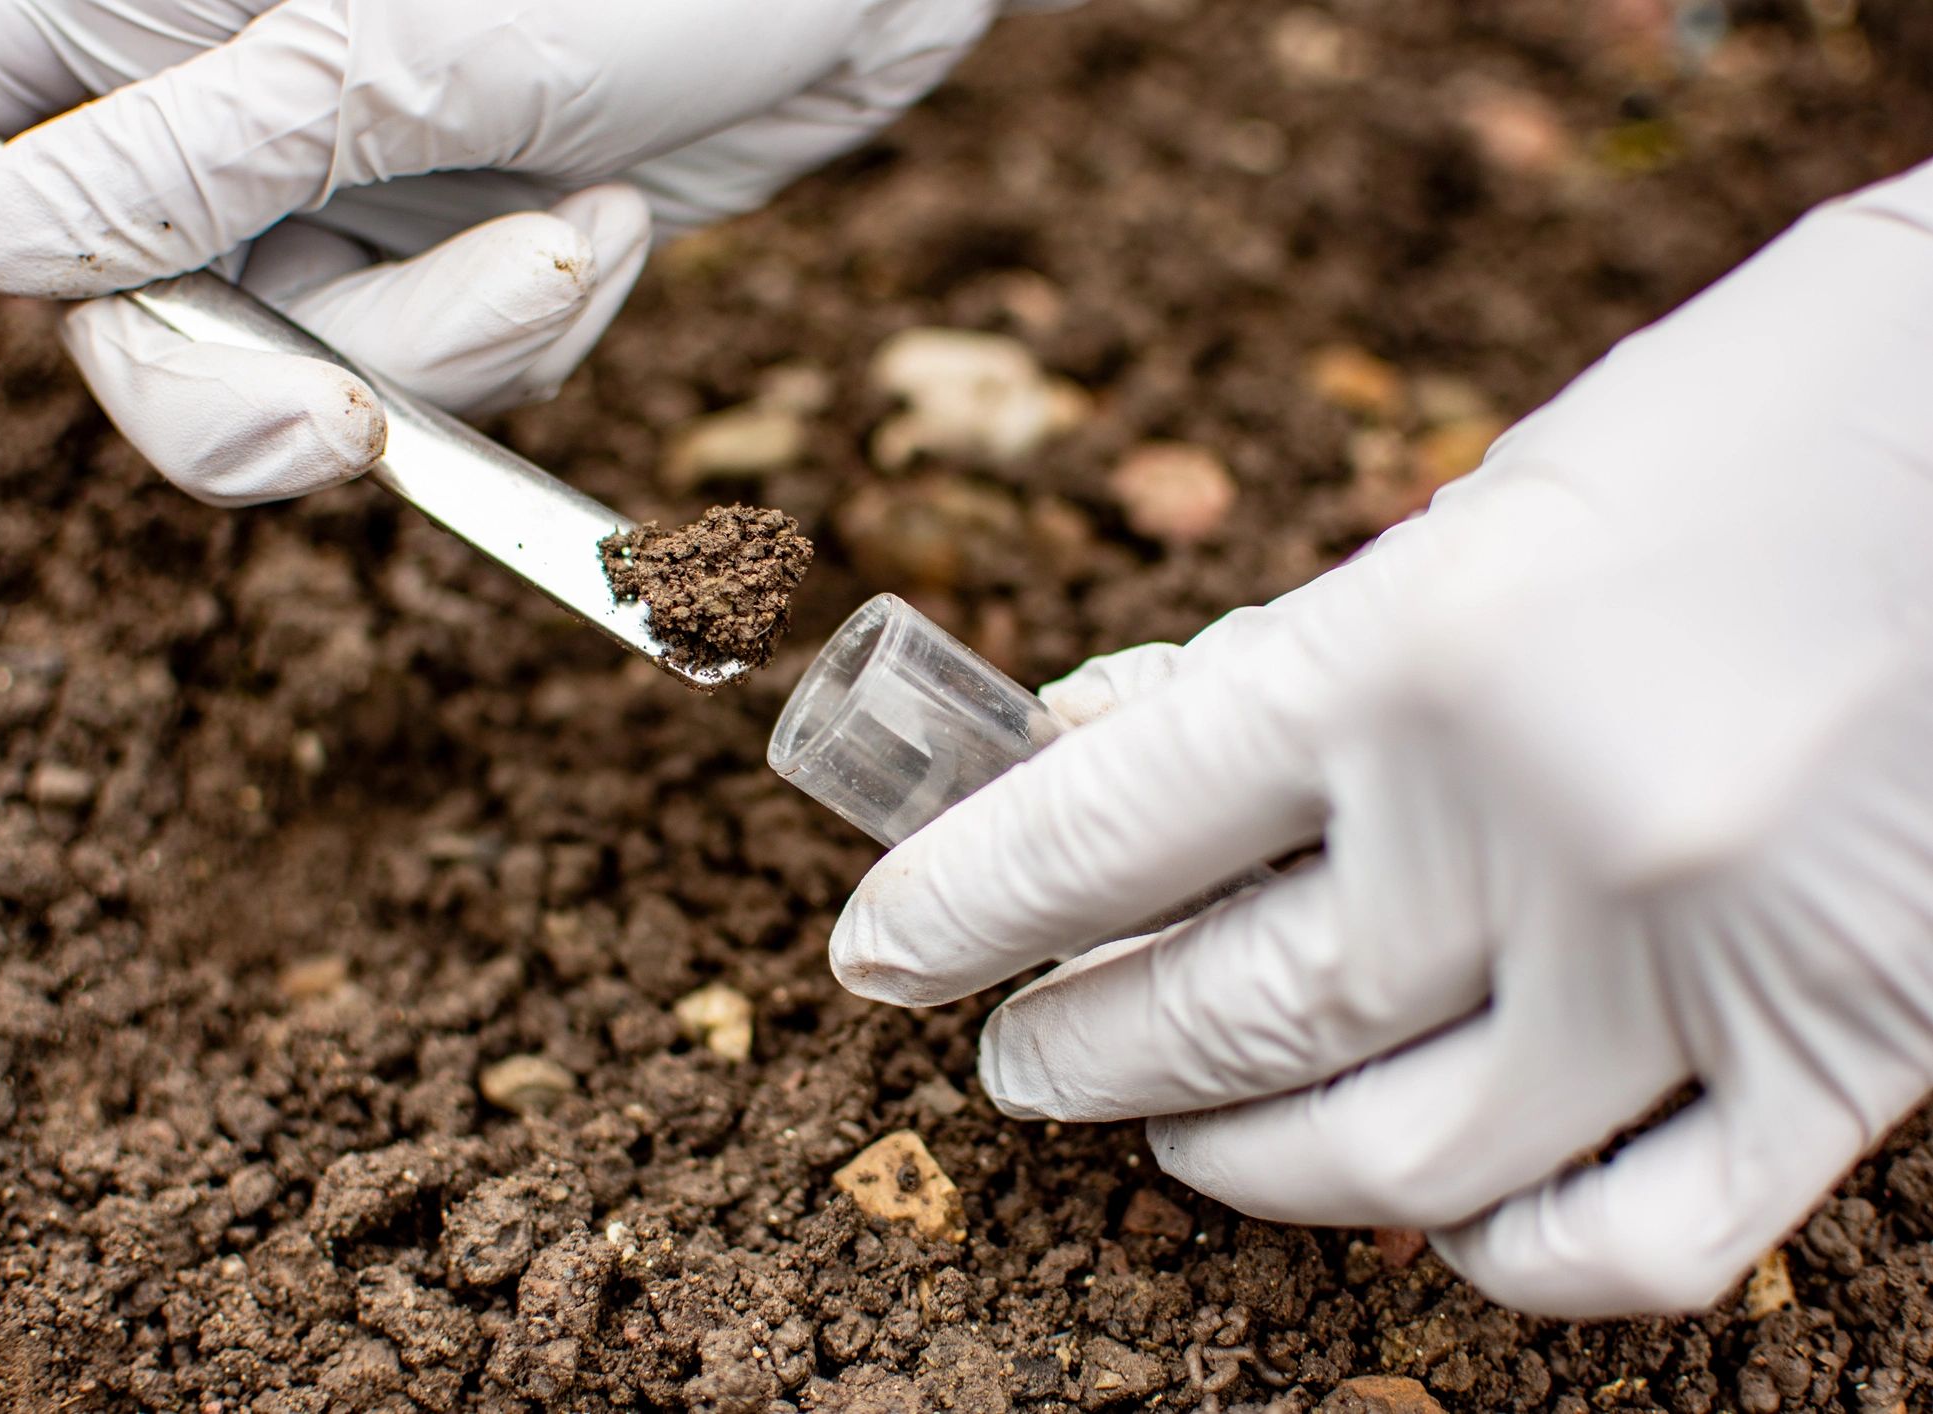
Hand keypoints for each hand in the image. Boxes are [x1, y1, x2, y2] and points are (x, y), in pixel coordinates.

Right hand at [0, 0, 1030, 503]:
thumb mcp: (379, 54)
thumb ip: (173, 162)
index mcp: (137, 1)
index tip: (0, 292)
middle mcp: (220, 104)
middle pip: (120, 312)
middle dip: (240, 393)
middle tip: (334, 429)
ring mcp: (340, 187)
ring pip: (302, 368)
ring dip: (450, 346)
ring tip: (572, 232)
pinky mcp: (451, 250)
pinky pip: (434, 369)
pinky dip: (527, 331)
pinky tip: (605, 224)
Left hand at [830, 162, 1932, 1316]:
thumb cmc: (1781, 413)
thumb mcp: (1498, 505)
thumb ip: (1311, 662)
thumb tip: (1122, 756)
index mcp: (1424, 653)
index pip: (1108, 829)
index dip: (966, 903)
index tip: (885, 949)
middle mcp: (1540, 833)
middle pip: (1226, 1016)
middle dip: (1077, 1046)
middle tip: (1016, 1055)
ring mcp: (1695, 966)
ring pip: (1393, 1155)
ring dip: (1235, 1158)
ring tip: (1170, 1133)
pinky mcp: (1851, 1053)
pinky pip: (1626, 1244)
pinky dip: (1490, 1249)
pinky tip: (1424, 1202)